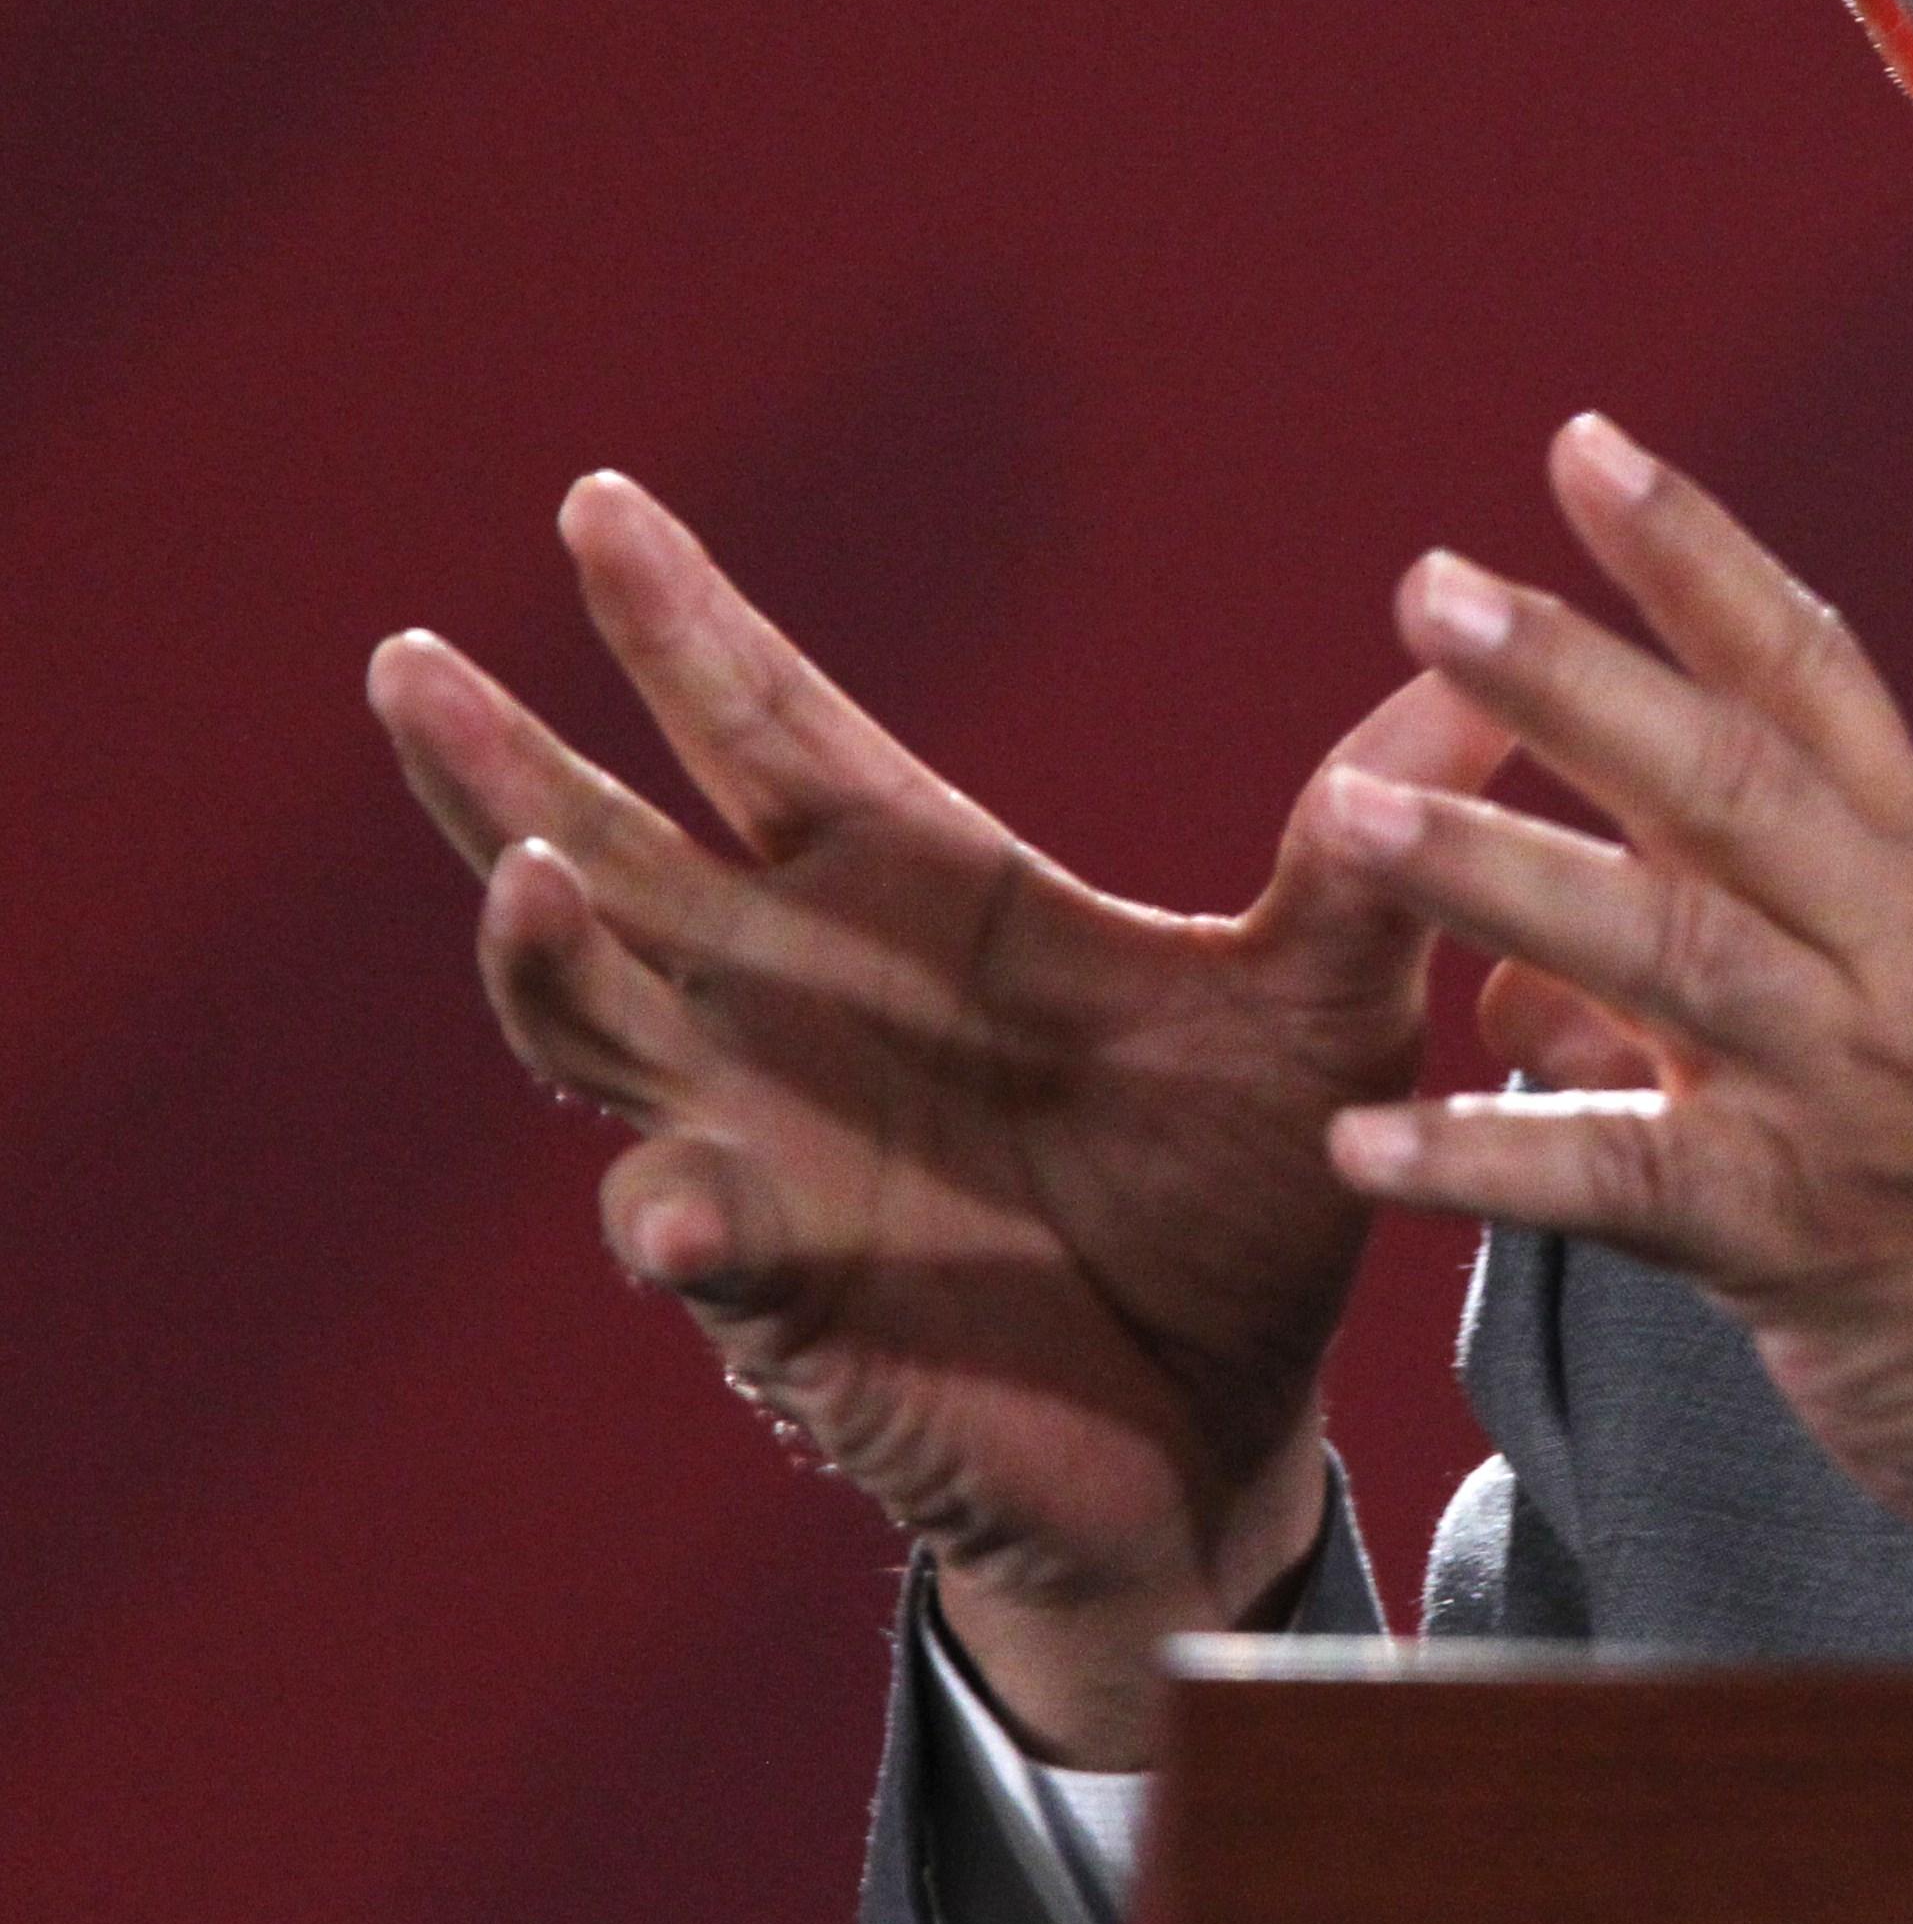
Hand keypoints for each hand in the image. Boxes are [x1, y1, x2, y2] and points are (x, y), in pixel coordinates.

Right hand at [369, 473, 1510, 1763]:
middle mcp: (804, 1005)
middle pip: (618, 853)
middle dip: (512, 761)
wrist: (1232, 1420)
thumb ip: (1374, 849)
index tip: (600, 503)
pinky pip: (701, 1247)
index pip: (772, 733)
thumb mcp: (1329, 1006)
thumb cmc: (1252, 1190)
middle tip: (419, 656)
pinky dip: (676, 1218)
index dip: (683, 627)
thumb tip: (1482, 664)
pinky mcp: (789, 1298)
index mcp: (918, 903)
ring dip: (543, 961)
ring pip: (598, 1032)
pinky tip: (673, 1206)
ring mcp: (772, 1146)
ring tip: (527, 876)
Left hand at [1317, 412, 1912, 1583]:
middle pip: (1728, 779)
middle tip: (1431, 588)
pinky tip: (1363, 1148)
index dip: (1698, 556)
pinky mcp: (1808, 1242)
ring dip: (1496, 875)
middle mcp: (1909, 956)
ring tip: (1349, 817)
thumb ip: (1719, 965)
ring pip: (1666, 951)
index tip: (1583, 448)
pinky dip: (1488, 1163)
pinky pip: (1623, 1186)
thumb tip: (1515, 973)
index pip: (1815, 676)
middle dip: (1572, 677)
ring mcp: (1861, 1093)